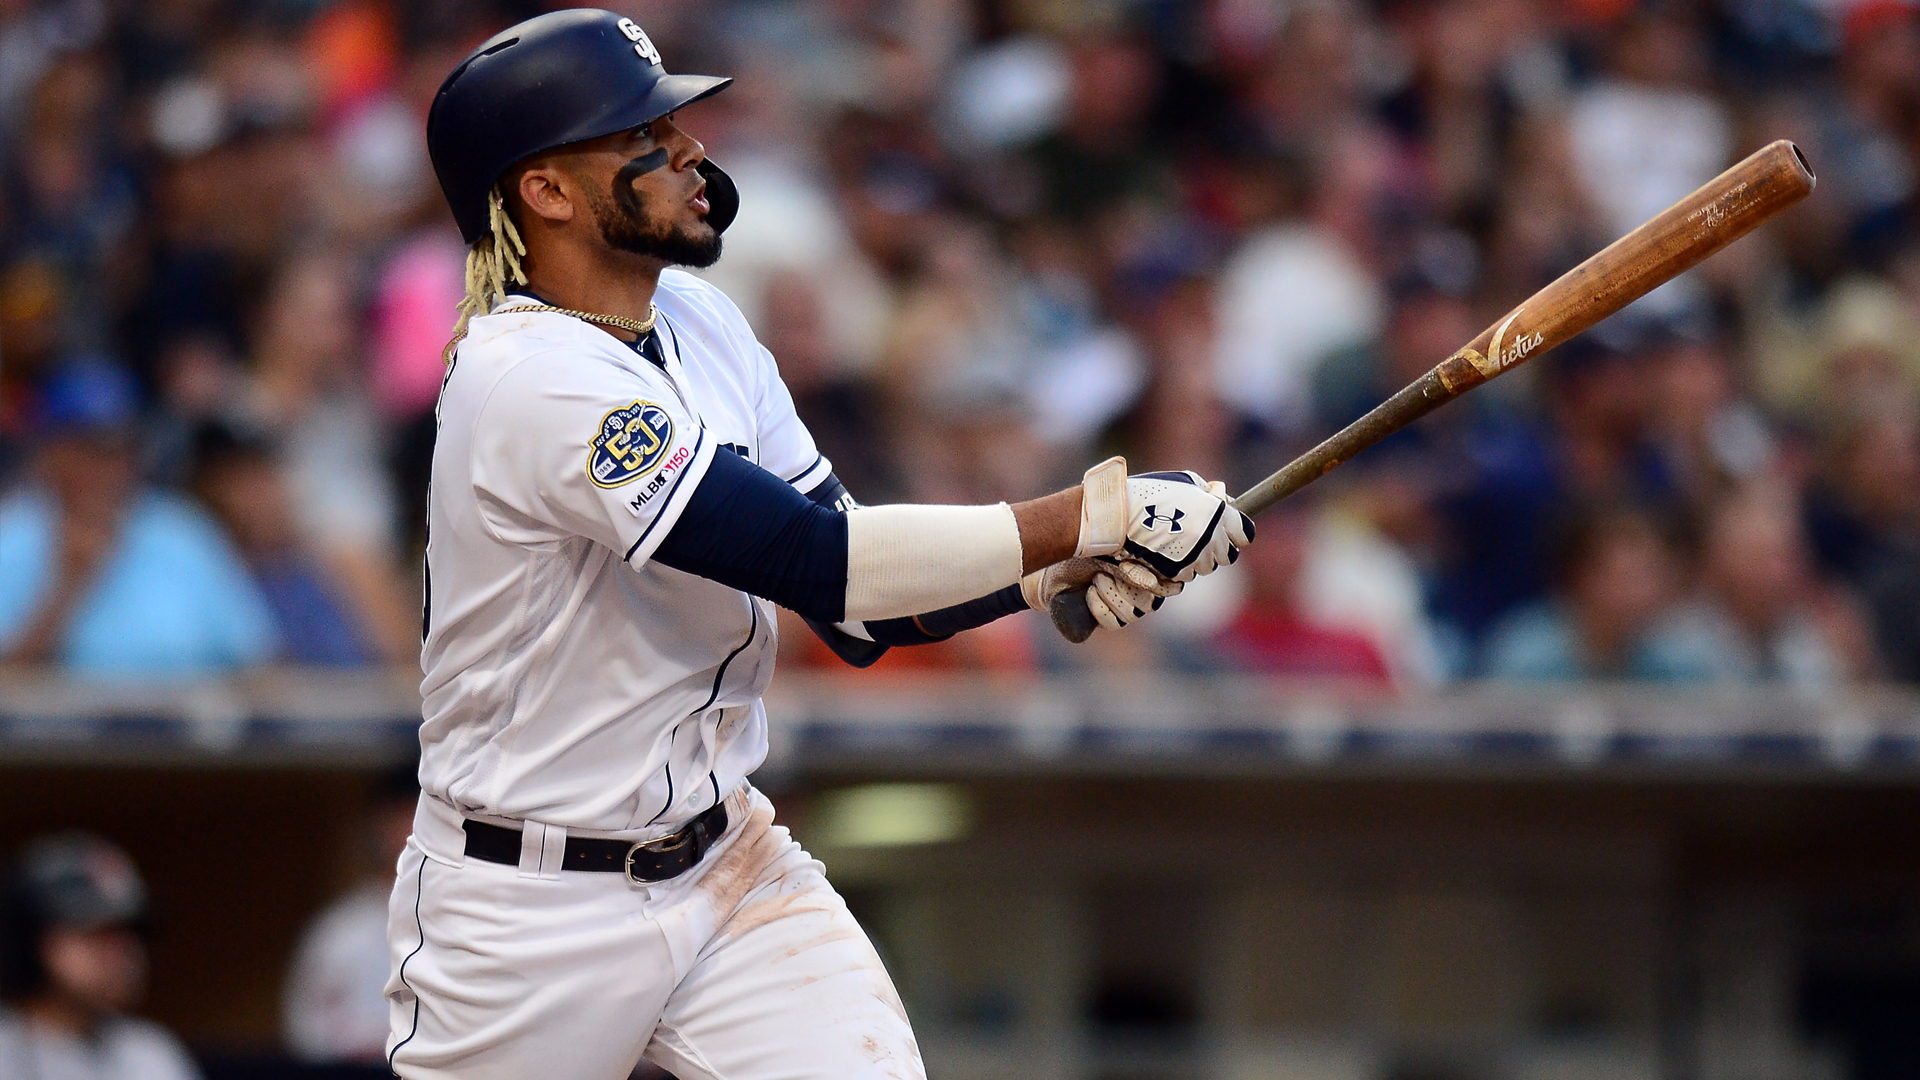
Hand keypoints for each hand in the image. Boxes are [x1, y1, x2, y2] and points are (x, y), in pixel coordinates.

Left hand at [1022, 557, 1182, 634]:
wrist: (1050, 564)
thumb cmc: (1082, 546)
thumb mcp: (1107, 547)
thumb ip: (1130, 560)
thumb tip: (1151, 582)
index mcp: (1148, 569)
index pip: (1170, 586)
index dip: (1157, 582)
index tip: (1128, 566)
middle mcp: (1140, 590)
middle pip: (1150, 603)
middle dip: (1128, 587)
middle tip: (1109, 570)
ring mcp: (1124, 606)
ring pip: (1132, 614)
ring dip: (1112, 595)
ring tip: (1096, 579)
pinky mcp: (1106, 619)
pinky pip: (1114, 624)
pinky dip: (1101, 609)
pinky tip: (1089, 594)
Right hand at [1076, 457, 1253, 582]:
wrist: (1118, 516)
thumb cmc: (1151, 493)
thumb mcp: (1185, 482)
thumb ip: (1209, 492)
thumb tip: (1222, 496)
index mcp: (1218, 515)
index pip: (1244, 534)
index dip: (1234, 530)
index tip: (1225, 525)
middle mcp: (1211, 540)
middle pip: (1226, 555)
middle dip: (1215, 545)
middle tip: (1196, 533)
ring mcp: (1195, 560)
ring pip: (1205, 567)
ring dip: (1196, 557)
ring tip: (1175, 540)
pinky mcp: (1177, 574)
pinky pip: (1186, 575)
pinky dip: (1178, 567)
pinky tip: (1163, 551)